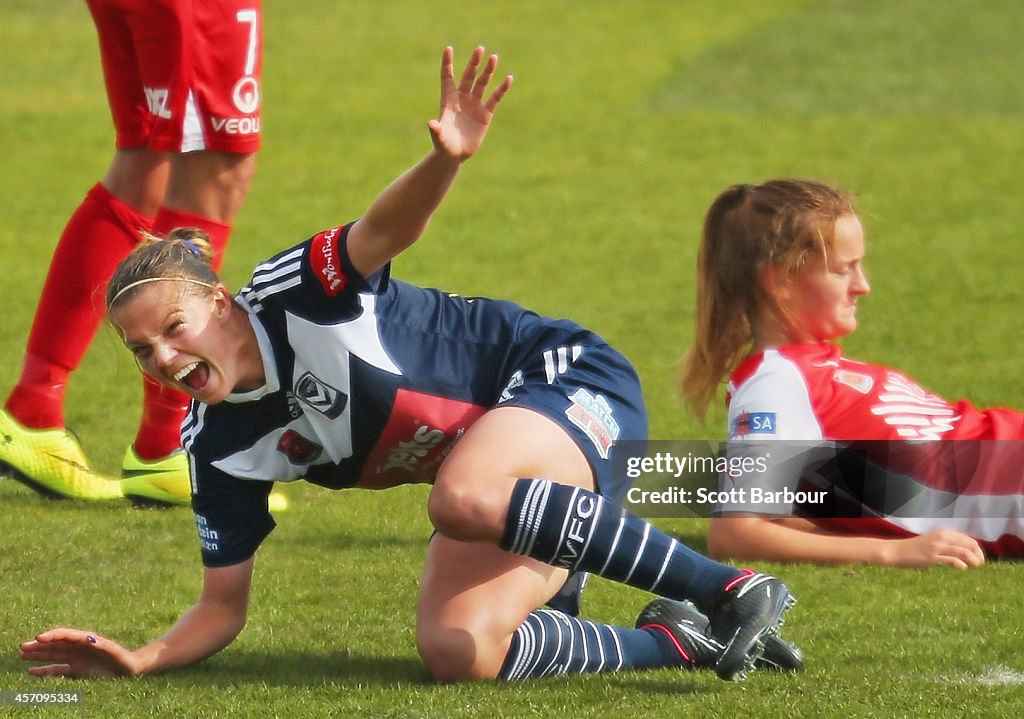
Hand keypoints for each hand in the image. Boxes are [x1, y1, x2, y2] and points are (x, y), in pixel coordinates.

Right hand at [20, 628, 139, 677]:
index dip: (51, 635)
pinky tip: (31, 671)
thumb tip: (90, 639)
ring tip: (22, 655)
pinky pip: (57, 669)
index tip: (38, 638)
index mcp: (86, 640)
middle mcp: (78, 648)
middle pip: (55, 644)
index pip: (65, 635)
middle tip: (22, 647)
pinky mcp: (76, 669)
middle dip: (39, 645)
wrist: (129, 669)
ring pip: (53, 655)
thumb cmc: (123, 659)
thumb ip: (103, 646)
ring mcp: (76, 658)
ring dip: (38, 655)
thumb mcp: (114, 652)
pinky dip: (44, 670)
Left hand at [428, 46, 512, 160]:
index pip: (447, 77)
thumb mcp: (439, 137)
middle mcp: (462, 98)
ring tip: (493, 57)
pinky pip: (495, 98)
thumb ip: (436, 130)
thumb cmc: (444, 145)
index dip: (447, 63)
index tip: (448, 49)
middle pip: (468, 76)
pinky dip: (501, 89)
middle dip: (474, 63)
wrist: (455, 154)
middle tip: (480, 49)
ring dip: (488, 71)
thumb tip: (431, 124)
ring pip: (482, 83)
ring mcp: (474, 104)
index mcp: (448, 100)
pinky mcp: (486, 114)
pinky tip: (508, 78)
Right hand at [886, 528, 985, 568]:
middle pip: (969, 545)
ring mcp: (937, 547)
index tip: (979, 559)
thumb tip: (964, 554)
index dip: (978, 550)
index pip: (969, 540)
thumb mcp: (933, 542)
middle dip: (978, 555)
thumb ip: (947, 544)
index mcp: (944, 533)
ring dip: (973, 560)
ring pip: (963, 552)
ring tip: (974, 566)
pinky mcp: (932, 556)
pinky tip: (962, 568)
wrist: (897, 551)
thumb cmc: (915, 549)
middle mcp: (942, 537)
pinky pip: (952, 560)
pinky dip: (961, 564)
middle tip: (979, 565)